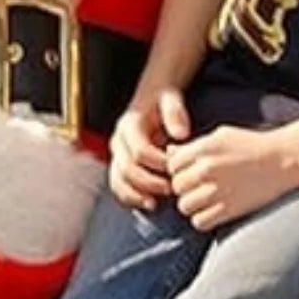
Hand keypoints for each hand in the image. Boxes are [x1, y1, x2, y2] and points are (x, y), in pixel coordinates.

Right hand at [109, 89, 190, 210]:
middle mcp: (119, 140)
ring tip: (154, 203)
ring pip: (118, 179)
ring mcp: (117, 153)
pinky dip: (129, 197)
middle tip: (170, 190)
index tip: (174, 169)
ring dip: (135, 194)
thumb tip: (180, 134)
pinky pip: (118, 184)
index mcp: (129, 124)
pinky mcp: (120, 163)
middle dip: (148, 182)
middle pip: (126, 168)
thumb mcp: (170, 98)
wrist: (151, 94)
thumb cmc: (162, 98)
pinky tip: (146, 203)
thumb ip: (175, 113)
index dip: (157, 163)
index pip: (139, 151)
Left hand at [167, 124, 298, 230]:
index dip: (179, 170)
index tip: (189, 172)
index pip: (172, 165)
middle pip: (176, 186)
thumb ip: (193, 146)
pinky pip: (200, 222)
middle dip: (184, 188)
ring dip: (192, 205)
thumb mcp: (220, 136)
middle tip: (198, 188)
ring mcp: (218, 190)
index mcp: (204, 148)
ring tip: (205, 201)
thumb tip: (168, 154)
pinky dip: (203, 219)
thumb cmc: (252, 145)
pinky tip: (213, 211)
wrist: (283, 160)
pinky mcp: (229, 209)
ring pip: (184, 206)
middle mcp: (207, 169)